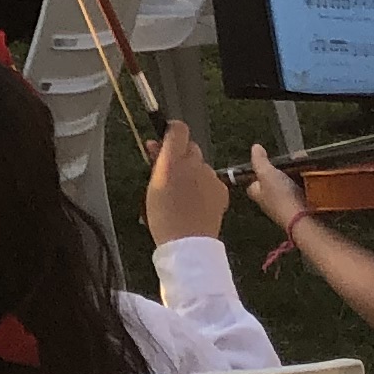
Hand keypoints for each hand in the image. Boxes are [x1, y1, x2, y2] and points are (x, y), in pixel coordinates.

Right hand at [144, 121, 229, 245]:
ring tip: (184, 193)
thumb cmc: (163, 217)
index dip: (172, 131)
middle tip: (171, 172)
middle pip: (191, 147)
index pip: (178, 129)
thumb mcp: (152, 186)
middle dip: (182, 155)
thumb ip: (155, 161)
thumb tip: (155, 145)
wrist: (187, 244)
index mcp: (172, 161)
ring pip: (201, 165)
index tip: (167, 139)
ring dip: (194, 172)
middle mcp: (194, 164)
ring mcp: (210, 176)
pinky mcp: (222, 189)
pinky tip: (197, 201)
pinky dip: (205, 186)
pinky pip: (212, 180)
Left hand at [241, 144, 312, 234]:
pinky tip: (310, 180)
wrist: (302, 219)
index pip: (252, 184)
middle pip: (271, 186)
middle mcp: (269, 202)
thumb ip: (260, 161)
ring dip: (293, 180)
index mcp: (258, 194)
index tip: (262, 164)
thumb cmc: (281, 197)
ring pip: (287, 189)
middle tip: (286, 164)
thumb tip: (255, 148)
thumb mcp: (267, 174)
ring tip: (301, 167)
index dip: (256, 173)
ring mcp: (285, 207)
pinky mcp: (299, 209)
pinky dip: (305, 187)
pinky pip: (301, 194)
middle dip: (278, 175)